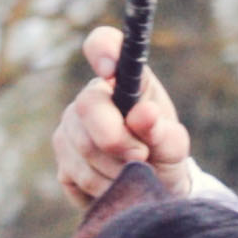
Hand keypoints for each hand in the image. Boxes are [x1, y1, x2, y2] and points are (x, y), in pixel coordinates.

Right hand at [52, 29, 198, 211]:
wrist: (156, 193)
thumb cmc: (165, 156)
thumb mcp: (174, 146)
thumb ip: (164, 131)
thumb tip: (144, 113)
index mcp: (124, 81)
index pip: (104, 44)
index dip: (102, 50)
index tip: (110, 71)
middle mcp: (91, 98)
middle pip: (88, 107)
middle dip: (118, 139)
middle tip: (142, 156)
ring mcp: (70, 129)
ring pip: (83, 148)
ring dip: (116, 170)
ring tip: (135, 174)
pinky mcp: (62, 162)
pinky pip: (76, 175)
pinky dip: (104, 188)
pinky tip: (118, 186)